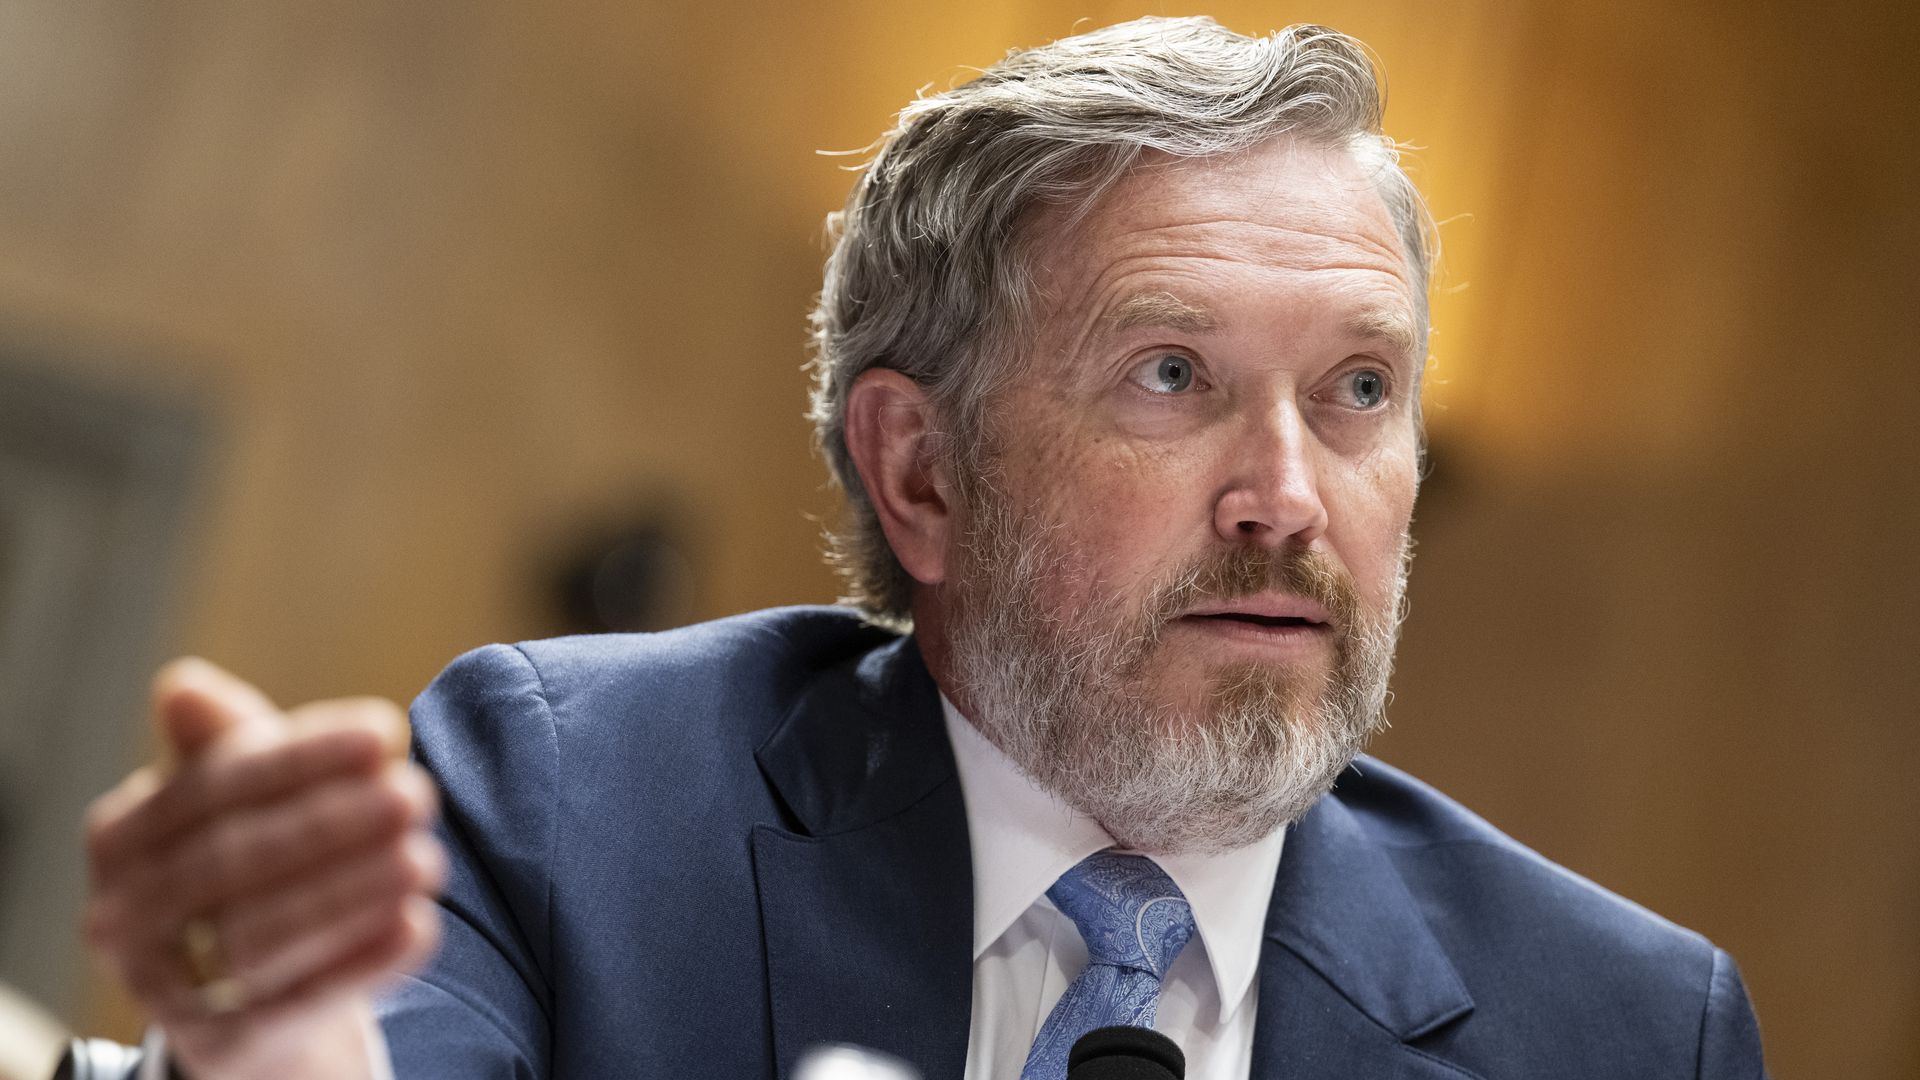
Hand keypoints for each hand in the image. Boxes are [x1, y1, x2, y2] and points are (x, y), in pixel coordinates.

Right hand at [83, 659, 446, 1077]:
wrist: (241, 988)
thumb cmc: (245, 861)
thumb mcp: (233, 795)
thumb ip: (223, 741)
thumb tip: (184, 687)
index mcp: (120, 837)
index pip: (211, 788)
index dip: (300, 758)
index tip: (385, 731)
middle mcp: (125, 917)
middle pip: (233, 863)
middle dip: (332, 824)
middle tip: (416, 794)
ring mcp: (167, 989)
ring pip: (261, 937)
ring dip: (352, 894)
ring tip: (427, 859)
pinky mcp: (224, 1046)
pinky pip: (300, 1002)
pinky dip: (362, 963)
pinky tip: (420, 927)